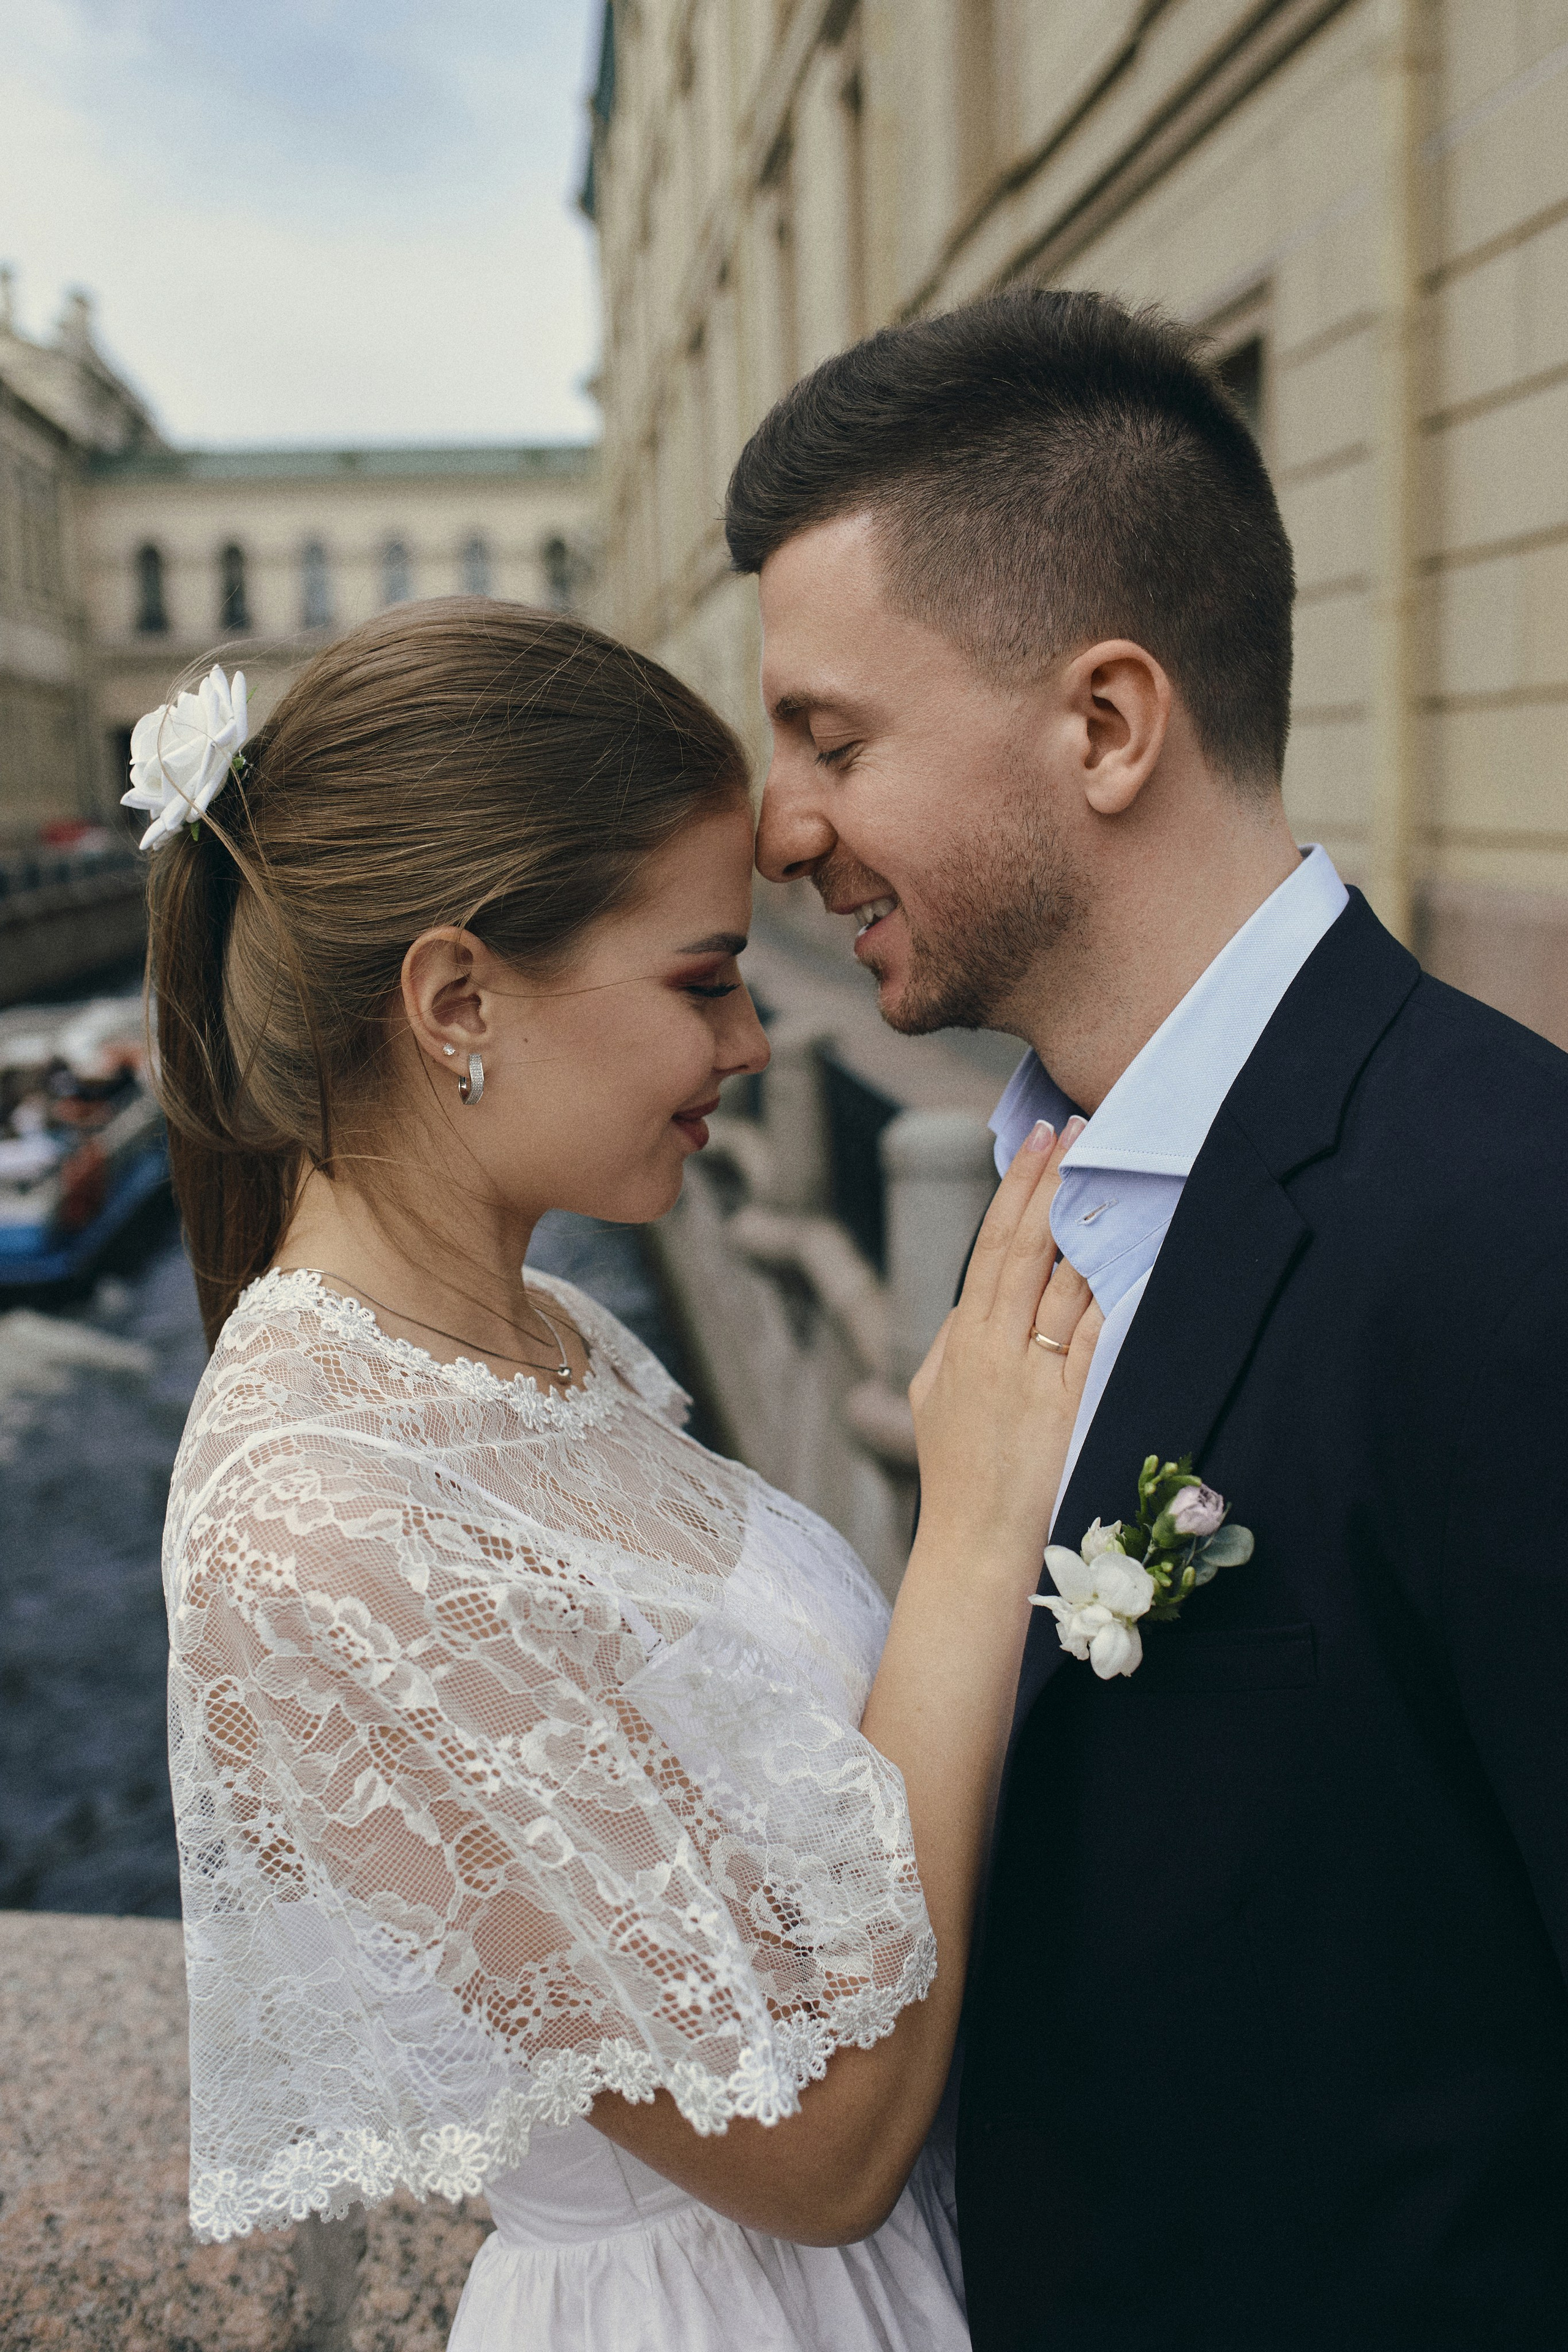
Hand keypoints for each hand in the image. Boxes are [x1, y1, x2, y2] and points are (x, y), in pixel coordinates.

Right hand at [909, 1121, 1101, 1573]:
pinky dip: (1119, 1287)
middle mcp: (997, 1349)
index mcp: (963, 1341)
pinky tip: (1138, 1247)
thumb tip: (974, 1300)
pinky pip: (1102, 1334)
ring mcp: (1036, 1377)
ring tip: (1116, 1168)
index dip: (1016, 1187)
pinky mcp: (1074, 1407)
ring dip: (1093, 1220)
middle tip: (1078, 1125)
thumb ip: (953, 1343)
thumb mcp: (932, 1400)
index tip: (1037, 1139)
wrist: (975, 1550)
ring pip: (1068, 1280)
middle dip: (1054, 1181)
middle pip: (1029, 1246)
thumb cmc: (958, 1477)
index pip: (992, 1246)